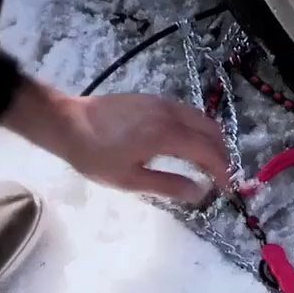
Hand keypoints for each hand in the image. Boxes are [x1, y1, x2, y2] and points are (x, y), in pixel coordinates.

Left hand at [2, 82, 229, 202]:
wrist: (66, 123)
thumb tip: (200, 192)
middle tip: (222, 176)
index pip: (208, 152)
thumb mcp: (130, 180)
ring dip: (211, 140)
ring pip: (201, 119)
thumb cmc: (95, 156)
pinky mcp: (152, 99)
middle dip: (222, 154)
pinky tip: (189, 143)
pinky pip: (187, 113)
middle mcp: (170, 114)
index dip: (222, 170)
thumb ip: (169, 185)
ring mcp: (161, 103)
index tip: (227, 188)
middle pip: (211, 131)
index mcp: (166, 135)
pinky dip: (198, 128)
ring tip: (209, 161)